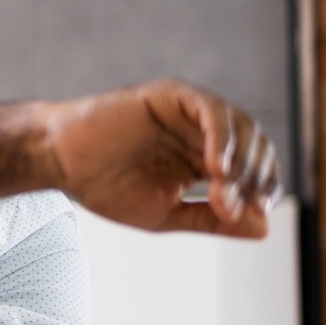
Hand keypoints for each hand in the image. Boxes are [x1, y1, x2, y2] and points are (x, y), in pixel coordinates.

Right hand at [0, 79, 279, 238]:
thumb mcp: (167, 215)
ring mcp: (190, 112)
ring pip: (241, 128)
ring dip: (242, 162)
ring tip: (225, 191)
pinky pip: (211, 111)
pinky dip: (222, 136)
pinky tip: (217, 165)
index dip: (264, 193)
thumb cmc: (105, 186)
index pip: (255, 171)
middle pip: (256, 149)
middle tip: (233, 209)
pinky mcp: (172, 96)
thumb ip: (213, 220)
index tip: (256, 219)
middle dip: (253, 181)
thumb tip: (264, 228)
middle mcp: (203, 131)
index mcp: (205, 158)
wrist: (61, 163)